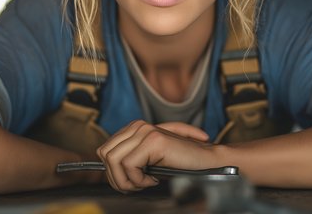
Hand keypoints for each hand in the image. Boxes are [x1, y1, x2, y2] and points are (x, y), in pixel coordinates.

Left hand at [96, 120, 215, 192]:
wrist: (207, 160)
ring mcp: (145, 131)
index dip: (112, 172)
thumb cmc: (179, 163)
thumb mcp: (148, 160)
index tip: (129, 182)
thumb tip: (107, 172)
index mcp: (133, 128)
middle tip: (137, 185)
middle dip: (117, 178)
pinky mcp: (154, 140)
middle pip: (105, 155)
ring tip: (145, 183)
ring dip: (127, 180)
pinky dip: (139, 180)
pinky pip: (129, 166)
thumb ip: (128, 159)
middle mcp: (137, 126)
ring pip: (113, 161)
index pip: (104, 151)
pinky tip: (154, 179)